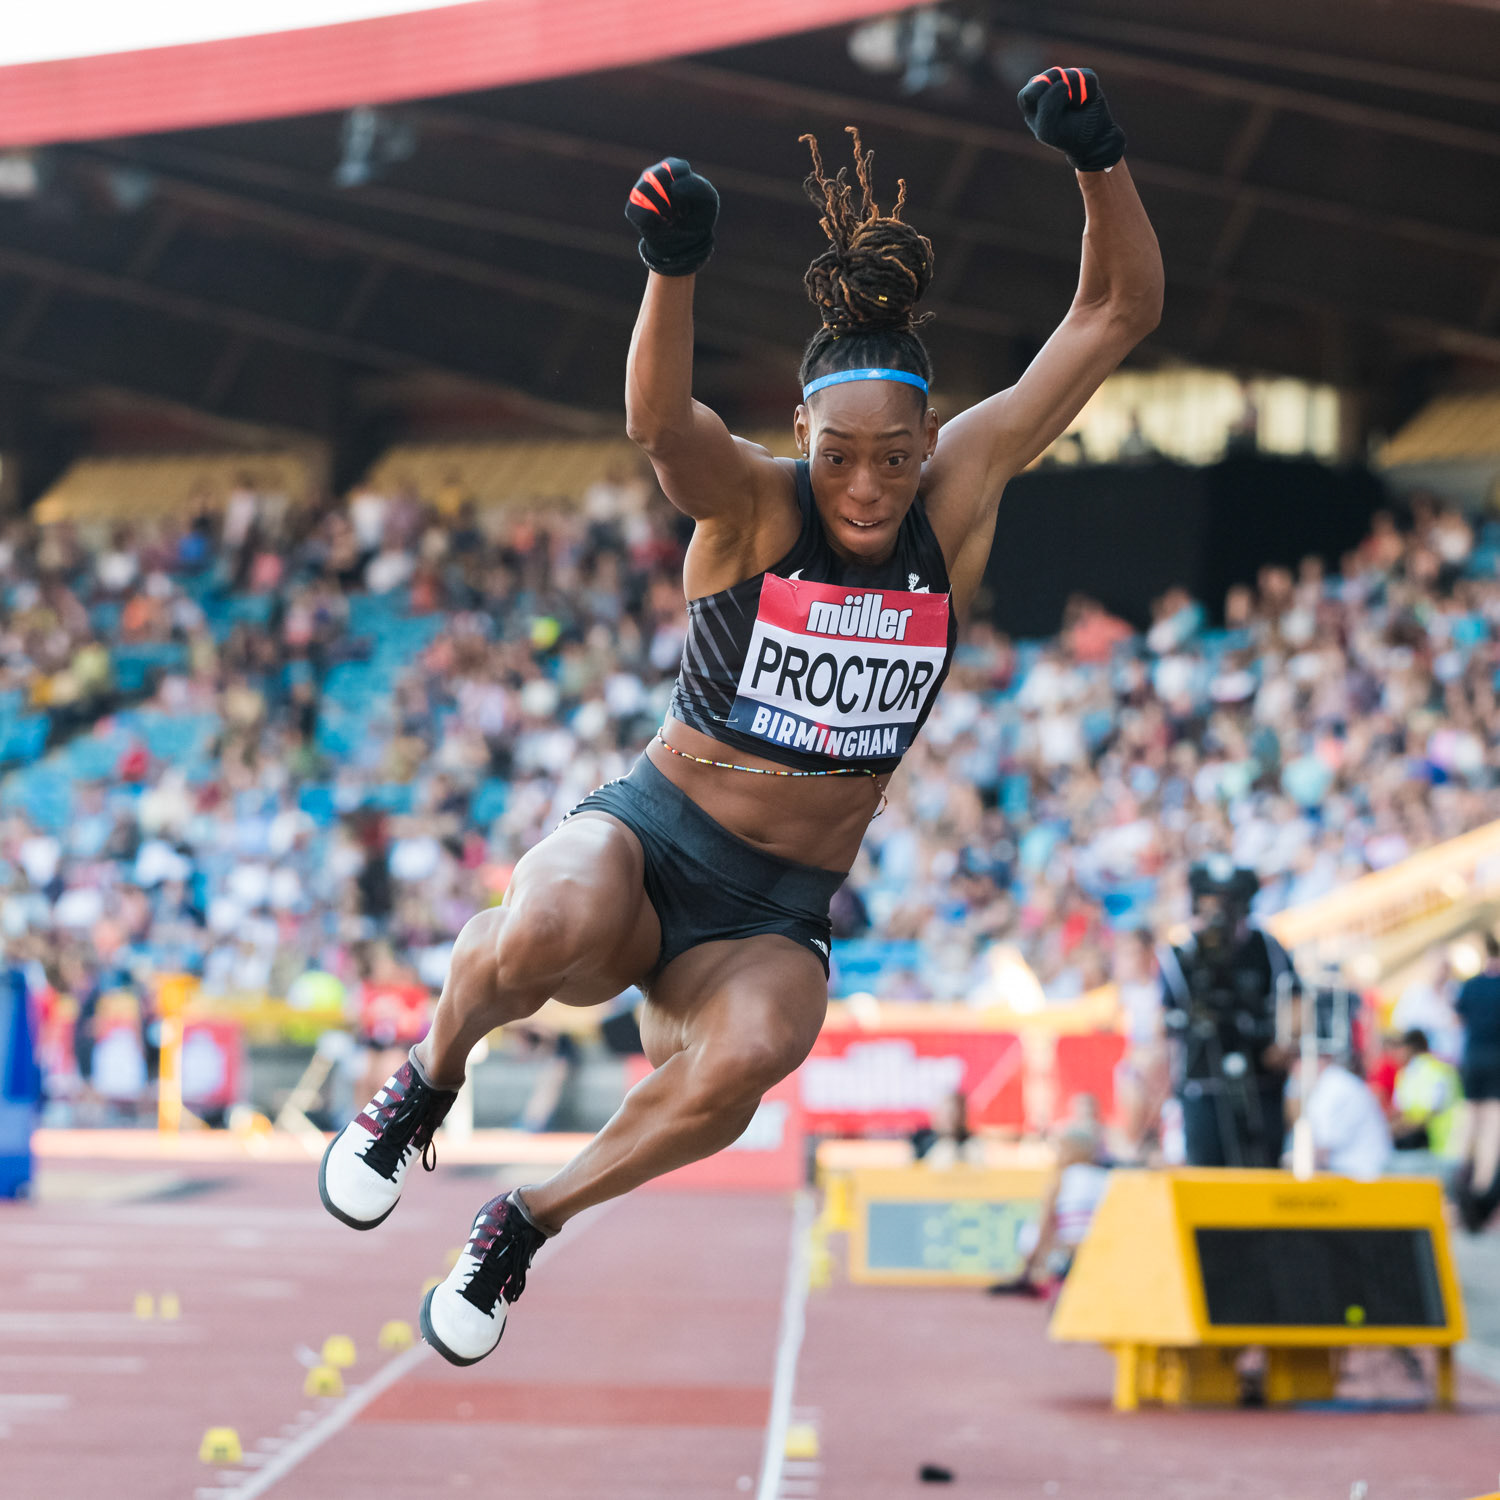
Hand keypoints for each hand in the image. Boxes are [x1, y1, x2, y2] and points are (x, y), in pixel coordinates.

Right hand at [624, 157, 718, 276]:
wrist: (686, 243)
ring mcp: (641, 189)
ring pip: (644, 190)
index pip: (675, 168)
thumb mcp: (708, 201)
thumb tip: (674, 187)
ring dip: (662, 208)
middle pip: (657, 175)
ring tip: (670, 217)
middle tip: (679, 210)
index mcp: (674, 167)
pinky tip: (660, 223)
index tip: (689, 202)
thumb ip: (698, 187)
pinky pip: (636, 210)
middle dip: (671, 197)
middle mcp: (654, 173)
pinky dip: (651, 220)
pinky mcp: (633, 207)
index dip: (683, 186)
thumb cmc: (697, 216)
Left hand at [1017, 67, 1125, 172]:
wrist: (1090, 138)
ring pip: (1071, 76)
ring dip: (1076, 97)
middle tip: (1064, 111)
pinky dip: (1088, 93)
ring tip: (1075, 107)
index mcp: (1027, 97)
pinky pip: (1087, 78)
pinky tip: (1084, 101)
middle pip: (1052, 75)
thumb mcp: (1048, 130)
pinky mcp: (1082, 74)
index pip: (1030, 93)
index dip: (1044, 105)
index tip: (1050, 117)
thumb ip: (1047, 107)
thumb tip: (1063, 83)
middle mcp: (1043, 82)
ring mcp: (1063, 76)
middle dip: (1061, 97)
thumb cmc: (1063, 135)